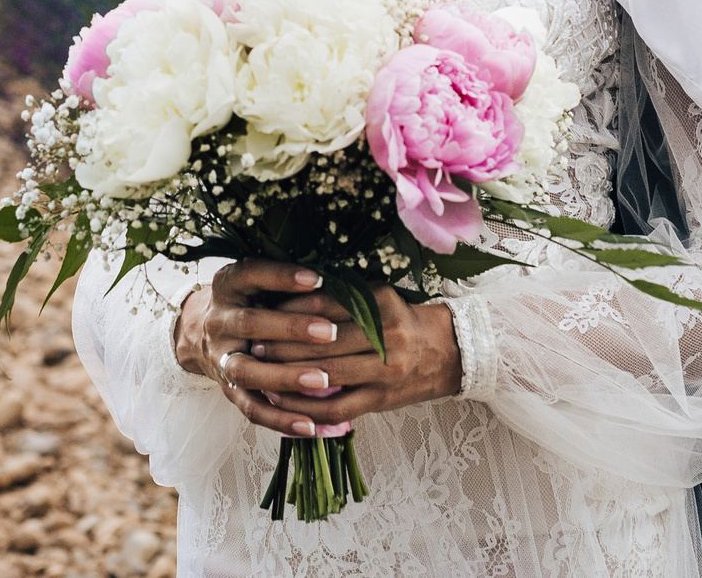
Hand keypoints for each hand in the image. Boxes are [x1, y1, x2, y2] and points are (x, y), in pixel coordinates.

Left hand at [176, 262, 460, 437]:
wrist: (449, 353)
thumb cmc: (404, 320)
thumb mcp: (379, 297)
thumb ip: (342, 295)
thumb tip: (290, 294)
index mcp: (380, 306)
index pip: (325, 306)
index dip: (290, 311)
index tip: (263, 311)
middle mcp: (384, 338)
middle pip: (321, 343)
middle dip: (282, 346)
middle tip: (252, 345)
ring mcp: (383, 372)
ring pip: (326, 376)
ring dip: (288, 377)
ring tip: (261, 373)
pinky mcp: (381, 400)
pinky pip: (338, 408)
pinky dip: (308, 408)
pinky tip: (284, 404)